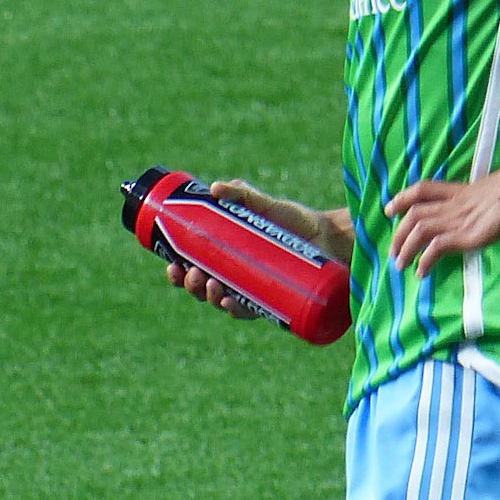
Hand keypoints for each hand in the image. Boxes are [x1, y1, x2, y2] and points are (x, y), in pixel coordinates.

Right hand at [164, 179, 352, 317]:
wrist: (328, 236)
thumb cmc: (293, 220)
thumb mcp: (263, 204)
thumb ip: (241, 193)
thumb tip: (213, 188)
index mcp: (225, 257)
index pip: (193, 268)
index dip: (177, 271)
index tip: (170, 264)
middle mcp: (235, 277)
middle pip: (201, 288)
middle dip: (190, 285)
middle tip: (192, 273)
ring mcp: (252, 291)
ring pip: (220, 301)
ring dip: (208, 297)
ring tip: (210, 283)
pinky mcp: (273, 301)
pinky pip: (248, 311)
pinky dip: (235, 308)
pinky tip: (228, 302)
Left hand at [385, 163, 499, 277]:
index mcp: (461, 192)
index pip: (423, 190)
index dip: (403, 199)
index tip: (391, 209)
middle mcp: (454, 205)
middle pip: (413, 213)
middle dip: (398, 233)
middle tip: (392, 251)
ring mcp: (458, 220)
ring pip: (417, 230)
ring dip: (404, 248)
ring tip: (400, 265)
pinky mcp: (465, 235)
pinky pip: (435, 248)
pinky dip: (424, 260)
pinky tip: (421, 272)